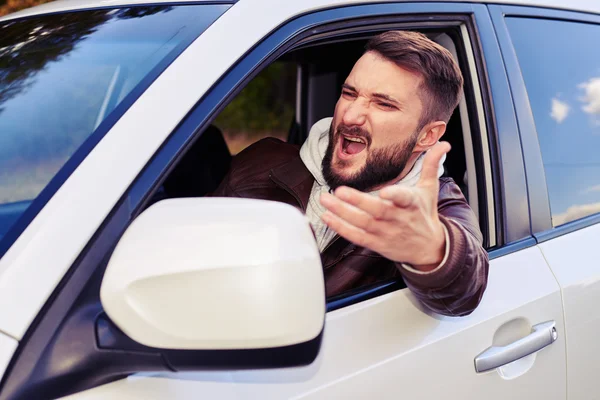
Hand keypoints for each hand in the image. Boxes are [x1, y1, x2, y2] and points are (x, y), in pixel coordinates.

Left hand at [319, 142, 449, 270]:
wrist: (428, 248)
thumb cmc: (424, 213)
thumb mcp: (430, 189)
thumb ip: (432, 164)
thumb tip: (443, 142)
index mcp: (412, 204)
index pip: (405, 199)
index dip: (396, 196)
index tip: (386, 192)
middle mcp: (398, 219)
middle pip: (377, 211)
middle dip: (358, 202)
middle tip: (339, 191)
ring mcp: (386, 233)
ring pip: (362, 224)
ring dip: (342, 212)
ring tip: (325, 199)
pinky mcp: (376, 244)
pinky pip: (356, 236)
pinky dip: (341, 228)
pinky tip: (327, 217)